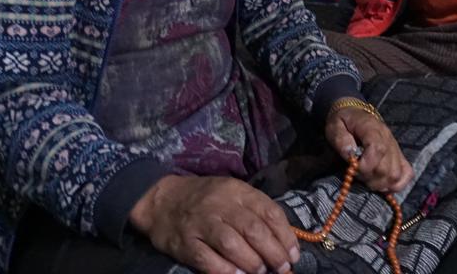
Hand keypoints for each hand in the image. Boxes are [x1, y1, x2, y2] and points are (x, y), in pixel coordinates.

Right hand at [130, 175, 298, 273]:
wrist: (162, 200)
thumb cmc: (206, 200)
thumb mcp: (232, 195)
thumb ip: (256, 213)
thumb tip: (284, 242)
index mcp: (237, 190)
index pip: (268, 211)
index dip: (285, 236)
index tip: (293, 254)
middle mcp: (220, 204)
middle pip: (253, 229)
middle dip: (273, 252)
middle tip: (282, 268)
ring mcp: (201, 223)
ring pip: (232, 244)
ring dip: (252, 262)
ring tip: (260, 271)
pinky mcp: (185, 242)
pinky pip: (207, 260)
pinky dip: (225, 270)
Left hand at [324, 105, 412, 192]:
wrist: (354, 113)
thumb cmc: (343, 121)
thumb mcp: (335, 126)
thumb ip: (341, 140)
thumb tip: (350, 155)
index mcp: (373, 129)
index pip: (378, 150)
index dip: (366, 165)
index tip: (353, 168)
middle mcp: (388, 139)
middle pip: (387, 168)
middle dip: (369, 178)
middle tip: (357, 174)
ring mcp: (396, 148)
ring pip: (396, 174)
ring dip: (380, 184)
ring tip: (367, 179)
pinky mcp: (399, 155)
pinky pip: (407, 173)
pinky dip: (396, 184)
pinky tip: (382, 183)